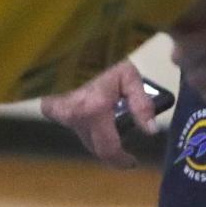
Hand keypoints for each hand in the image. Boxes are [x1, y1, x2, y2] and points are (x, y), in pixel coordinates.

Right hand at [40, 59, 157, 168]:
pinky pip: (74, 126)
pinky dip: (87, 127)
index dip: (122, 161)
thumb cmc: (105, 55)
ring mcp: (62, 114)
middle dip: (113, 150)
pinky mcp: (54, 110)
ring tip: (115, 126)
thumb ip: (141, 104)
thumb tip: (151, 131)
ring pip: (85, 137)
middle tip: (126, 149)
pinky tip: (97, 118)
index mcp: (94, 111)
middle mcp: (75, 117)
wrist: (75, 43)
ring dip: (100, 137)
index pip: (108, 149)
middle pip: (96, 147)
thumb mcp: (130, 75)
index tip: (133, 163)